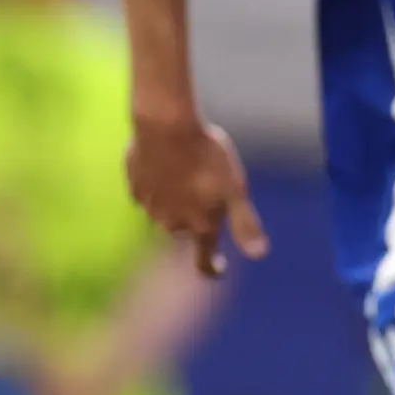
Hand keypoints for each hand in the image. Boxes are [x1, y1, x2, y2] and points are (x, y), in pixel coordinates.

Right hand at [128, 111, 269, 277]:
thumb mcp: (234, 189)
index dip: (212, 268)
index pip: (203, 261)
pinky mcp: (134, 187)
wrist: (165, 126)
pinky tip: (165, 162)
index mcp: (200, 226)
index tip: (219, 267)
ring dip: (176, 199)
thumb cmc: (206, 156)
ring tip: (186, 170)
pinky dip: (158, 183)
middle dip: (196, 217)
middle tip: (208, 186)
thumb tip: (259, 254)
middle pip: (186, 230)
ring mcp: (150, 206)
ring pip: (166, 210)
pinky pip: (149, 192)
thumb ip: (244, 223)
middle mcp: (172, 223)